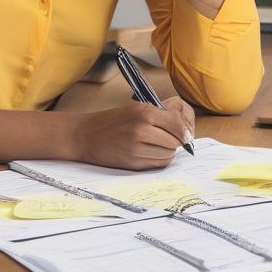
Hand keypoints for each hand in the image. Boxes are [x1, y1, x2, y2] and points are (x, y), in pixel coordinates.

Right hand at [72, 96, 194, 169]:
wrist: (85, 135)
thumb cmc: (112, 120)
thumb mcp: (135, 107)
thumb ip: (159, 114)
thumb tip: (185, 127)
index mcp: (144, 112)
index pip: (177, 124)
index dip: (185, 131)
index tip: (186, 134)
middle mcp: (141, 129)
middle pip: (175, 141)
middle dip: (176, 141)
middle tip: (171, 138)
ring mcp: (136, 148)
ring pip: (168, 155)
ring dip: (168, 152)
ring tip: (159, 145)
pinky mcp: (133, 163)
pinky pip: (157, 164)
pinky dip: (159, 159)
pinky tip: (151, 152)